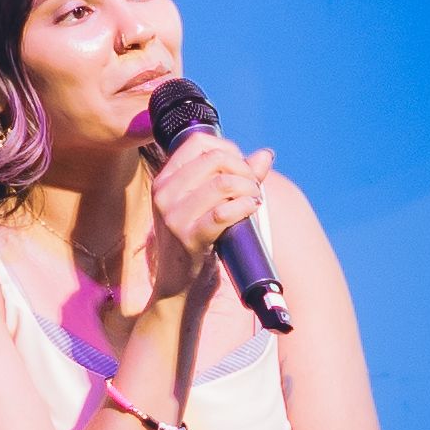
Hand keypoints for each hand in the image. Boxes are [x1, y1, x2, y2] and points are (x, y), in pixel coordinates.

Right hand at [120, 128, 275, 318]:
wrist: (179, 288)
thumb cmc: (198, 241)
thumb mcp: (209, 204)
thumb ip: (237, 176)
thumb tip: (265, 154)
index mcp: (165, 179)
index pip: (198, 141)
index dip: (229, 149)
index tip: (242, 169)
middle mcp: (164, 193)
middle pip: (215, 159)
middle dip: (244, 170)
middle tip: (253, 188)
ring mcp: (173, 216)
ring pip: (223, 183)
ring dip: (249, 188)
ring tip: (254, 200)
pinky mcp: (189, 238)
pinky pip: (224, 212)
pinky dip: (245, 207)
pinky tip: (251, 209)